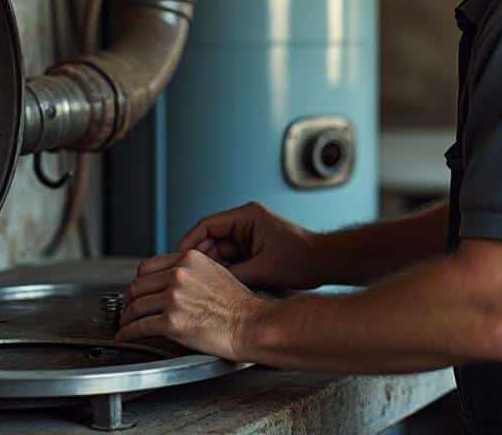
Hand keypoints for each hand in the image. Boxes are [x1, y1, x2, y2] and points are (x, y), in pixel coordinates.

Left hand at [116, 249, 269, 359]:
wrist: (250, 324)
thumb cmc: (238, 304)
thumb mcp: (215, 271)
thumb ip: (191, 271)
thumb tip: (170, 280)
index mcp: (189, 259)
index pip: (148, 267)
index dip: (138, 282)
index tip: (136, 291)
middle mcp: (179, 275)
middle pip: (138, 286)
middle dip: (129, 300)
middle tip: (128, 309)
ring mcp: (174, 298)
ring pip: (136, 306)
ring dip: (126, 318)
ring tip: (125, 324)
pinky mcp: (172, 322)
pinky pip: (140, 326)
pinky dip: (127, 333)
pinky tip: (125, 336)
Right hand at [176, 202, 322, 289]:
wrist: (324, 263)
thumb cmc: (301, 259)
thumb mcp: (261, 269)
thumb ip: (231, 274)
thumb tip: (206, 284)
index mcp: (246, 216)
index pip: (207, 225)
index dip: (189, 242)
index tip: (177, 258)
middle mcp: (246, 222)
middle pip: (211, 238)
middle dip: (200, 258)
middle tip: (187, 277)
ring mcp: (249, 235)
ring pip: (220, 251)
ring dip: (214, 267)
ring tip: (204, 285)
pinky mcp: (254, 248)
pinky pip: (231, 258)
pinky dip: (226, 270)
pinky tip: (220, 285)